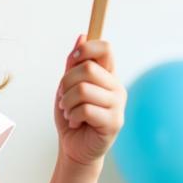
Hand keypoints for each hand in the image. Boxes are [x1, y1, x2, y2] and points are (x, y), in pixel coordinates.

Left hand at [54, 35, 126, 166]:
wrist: (74, 147)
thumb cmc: (72, 115)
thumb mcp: (67, 85)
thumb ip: (74, 63)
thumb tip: (82, 36)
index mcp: (108, 75)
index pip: (106, 48)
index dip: (85, 49)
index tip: (71, 61)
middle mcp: (117, 87)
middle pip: (88, 68)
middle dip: (66, 83)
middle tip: (64, 97)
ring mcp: (118, 105)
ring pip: (83, 89)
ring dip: (67, 102)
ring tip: (69, 112)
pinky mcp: (115, 122)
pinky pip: (85, 109)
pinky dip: (72, 116)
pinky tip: (76, 123)